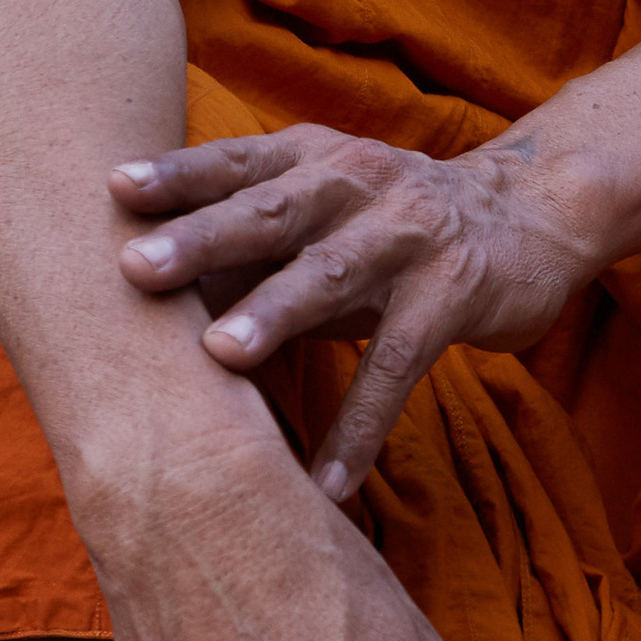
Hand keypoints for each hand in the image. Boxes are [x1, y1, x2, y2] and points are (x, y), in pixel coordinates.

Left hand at [110, 125, 598, 498]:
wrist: (528, 214)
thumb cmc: (390, 223)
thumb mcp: (323, 212)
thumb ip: (248, 241)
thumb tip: (142, 293)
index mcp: (312, 158)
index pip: (235, 163)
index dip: (177, 173)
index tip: (113, 188)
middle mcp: (357, 183)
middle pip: (270, 212)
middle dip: (202, 239)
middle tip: (136, 269)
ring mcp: (408, 236)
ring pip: (331, 275)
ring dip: (274, 316)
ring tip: (220, 357)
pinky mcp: (454, 292)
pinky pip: (400, 364)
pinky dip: (362, 426)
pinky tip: (328, 482)